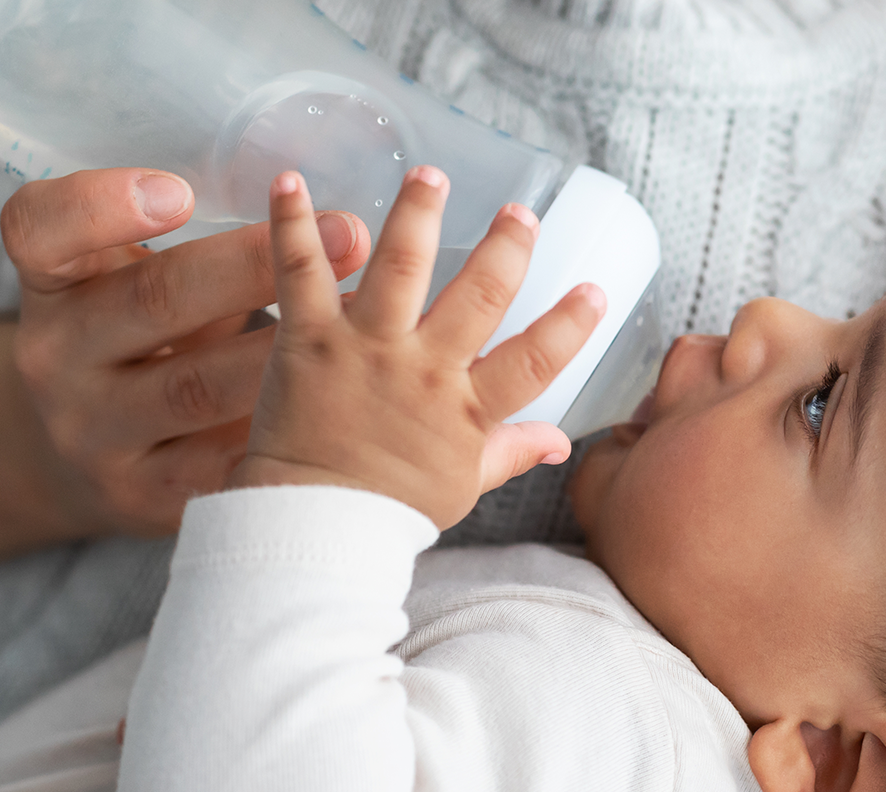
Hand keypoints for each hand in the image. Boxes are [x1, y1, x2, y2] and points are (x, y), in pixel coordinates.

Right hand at [1, 168, 369, 536]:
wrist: (87, 465)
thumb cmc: (136, 350)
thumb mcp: (130, 292)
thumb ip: (197, 259)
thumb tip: (329, 220)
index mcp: (52, 289)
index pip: (39, 231)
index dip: (102, 207)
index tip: (179, 191)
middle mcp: (58, 360)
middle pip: (153, 301)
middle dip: (256, 266)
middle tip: (349, 234)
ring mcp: (98, 435)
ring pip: (197, 389)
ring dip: (287, 351)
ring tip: (362, 320)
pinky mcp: (148, 495)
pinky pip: (226, 460)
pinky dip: (287, 431)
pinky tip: (345, 408)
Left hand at [232, 168, 604, 529]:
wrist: (316, 523)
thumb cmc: (390, 509)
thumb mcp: (463, 485)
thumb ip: (511, 453)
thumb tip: (559, 443)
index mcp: (467, 411)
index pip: (533, 364)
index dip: (568, 327)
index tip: (594, 291)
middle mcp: (425, 372)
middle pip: (479, 298)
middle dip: (505, 250)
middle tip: (521, 214)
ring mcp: (368, 351)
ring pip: (401, 268)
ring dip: (417, 215)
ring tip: (430, 175)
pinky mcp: (310, 341)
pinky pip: (302, 275)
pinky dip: (293, 226)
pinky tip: (292, 181)